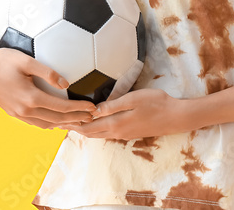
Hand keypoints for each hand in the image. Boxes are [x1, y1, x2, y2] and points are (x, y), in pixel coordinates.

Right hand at [0, 47, 97, 129]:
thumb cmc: (2, 59)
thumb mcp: (26, 61)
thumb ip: (48, 72)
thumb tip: (66, 84)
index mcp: (30, 98)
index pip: (61, 108)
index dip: (79, 109)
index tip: (93, 108)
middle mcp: (25, 110)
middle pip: (57, 120)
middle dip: (76, 119)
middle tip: (92, 117)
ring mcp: (18, 114)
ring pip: (46, 125)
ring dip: (63, 124)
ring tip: (78, 121)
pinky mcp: (12, 113)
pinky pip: (35, 122)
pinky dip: (50, 123)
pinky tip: (56, 119)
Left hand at [61, 88, 189, 139]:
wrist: (175, 117)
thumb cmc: (156, 103)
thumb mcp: (133, 99)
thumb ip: (113, 105)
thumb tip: (93, 110)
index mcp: (115, 124)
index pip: (88, 126)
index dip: (73, 123)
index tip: (58, 119)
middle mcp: (117, 132)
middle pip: (90, 133)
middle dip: (74, 128)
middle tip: (59, 122)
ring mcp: (124, 134)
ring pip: (98, 134)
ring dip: (84, 129)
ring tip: (72, 123)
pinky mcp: (129, 132)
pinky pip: (106, 133)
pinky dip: (95, 129)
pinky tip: (94, 124)